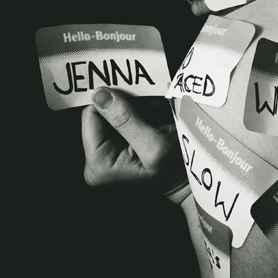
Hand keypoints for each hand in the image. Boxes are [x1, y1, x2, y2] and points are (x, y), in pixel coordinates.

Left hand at [82, 88, 188, 203]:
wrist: (186, 182)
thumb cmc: (176, 169)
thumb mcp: (155, 144)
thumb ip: (125, 119)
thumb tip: (99, 95)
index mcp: (99, 164)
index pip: (90, 116)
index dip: (114, 104)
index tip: (139, 105)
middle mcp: (94, 162)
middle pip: (100, 116)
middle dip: (126, 108)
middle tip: (152, 114)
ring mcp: (103, 157)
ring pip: (110, 116)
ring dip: (134, 111)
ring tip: (155, 120)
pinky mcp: (111, 151)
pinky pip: (117, 122)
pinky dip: (136, 116)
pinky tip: (152, 124)